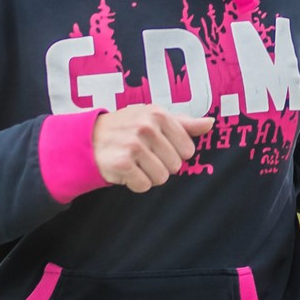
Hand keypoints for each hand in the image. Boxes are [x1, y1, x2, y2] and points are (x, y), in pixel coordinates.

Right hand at [92, 105, 213, 193]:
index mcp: (158, 114)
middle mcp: (146, 127)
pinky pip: (144, 185)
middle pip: (176, 166)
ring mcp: (134, 145)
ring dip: (148, 175)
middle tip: (143, 155)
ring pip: (161, 178)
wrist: (89, 138)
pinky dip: (135, 183)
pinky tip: (126, 170)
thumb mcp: (153, 118)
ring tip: (134, 162)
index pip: (188, 150)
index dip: (174, 153)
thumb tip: (210, 124)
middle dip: (160, 165)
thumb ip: (183, 123)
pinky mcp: (123, 163)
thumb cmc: (126, 128)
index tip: (158, 147)